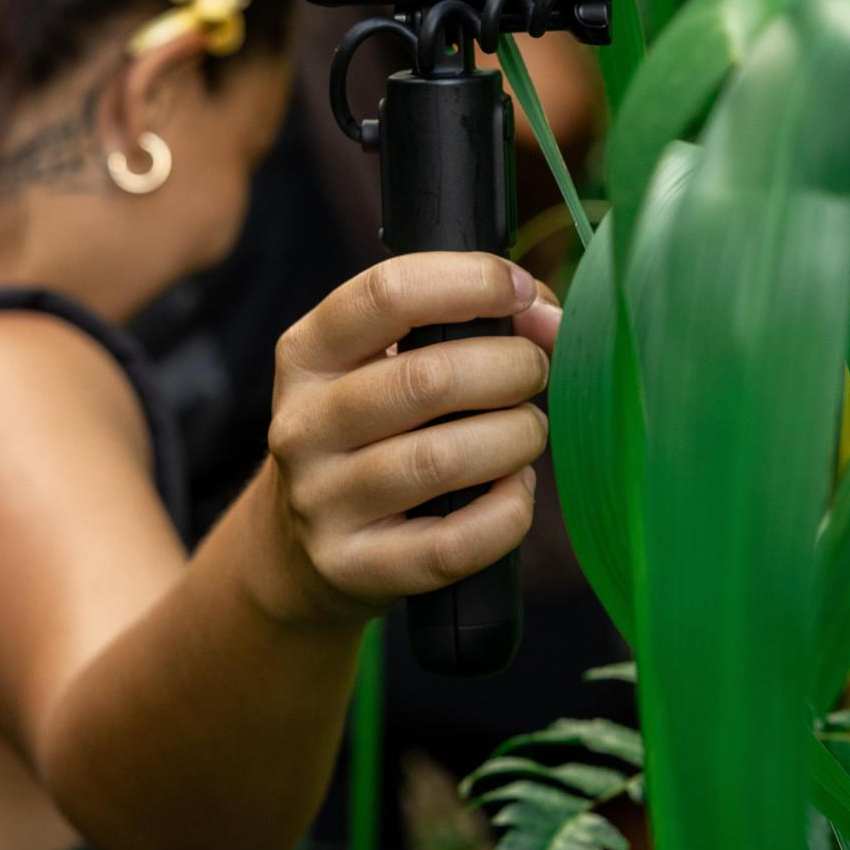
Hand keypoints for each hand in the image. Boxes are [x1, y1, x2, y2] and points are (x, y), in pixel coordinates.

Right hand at [259, 254, 559, 626]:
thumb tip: (551, 318)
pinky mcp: (352, 567)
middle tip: (533, 373)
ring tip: (526, 432)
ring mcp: (323, 502)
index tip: (522, 293)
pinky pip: (453, 544)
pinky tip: (514, 491)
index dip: (473, 282)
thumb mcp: (385, 363)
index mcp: (308, 353)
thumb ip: (467, 320)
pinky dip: (507, 511)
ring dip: (515, 438)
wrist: (299, 548)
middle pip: (428, 379)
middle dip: (511, 368)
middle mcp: (304, 424)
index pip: (389, 292)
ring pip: (443, 460)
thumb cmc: (373, 431)